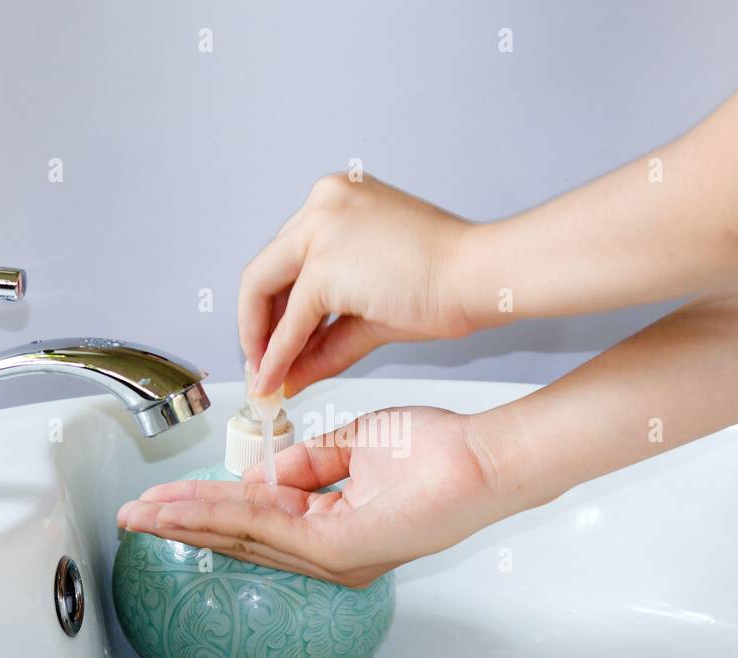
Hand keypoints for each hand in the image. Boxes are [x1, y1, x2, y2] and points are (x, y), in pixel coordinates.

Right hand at [116, 407, 505, 586]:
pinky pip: (268, 527)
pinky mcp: (339, 549)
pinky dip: (223, 514)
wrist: (479, 460)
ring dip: (189, 522)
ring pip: (244, 536)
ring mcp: (333, 558)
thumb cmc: (436, 453)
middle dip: (181, 523)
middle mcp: (329, 555)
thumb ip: (307, 465)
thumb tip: (266, 475)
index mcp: (333, 532)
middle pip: (240, 537)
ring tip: (143, 514)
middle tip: (133, 517)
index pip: (256, 522)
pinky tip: (188, 508)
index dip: (206, 508)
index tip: (166, 498)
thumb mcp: (355, 449)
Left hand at [240, 174, 487, 397]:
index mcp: (337, 199)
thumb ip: (325, 338)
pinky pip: (290, 320)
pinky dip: (279, 352)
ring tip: (264, 377)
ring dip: (261, 339)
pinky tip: (276, 377)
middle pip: (267, 268)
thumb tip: (289, 371)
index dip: (273, 303)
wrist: (480, 276)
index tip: (270, 336)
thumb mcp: (372, 309)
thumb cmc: (447, 281)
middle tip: (259, 362)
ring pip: (265, 289)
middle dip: (258, 322)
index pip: (288, 254)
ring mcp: (319, 229)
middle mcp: (321, 203)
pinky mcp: (323, 266)